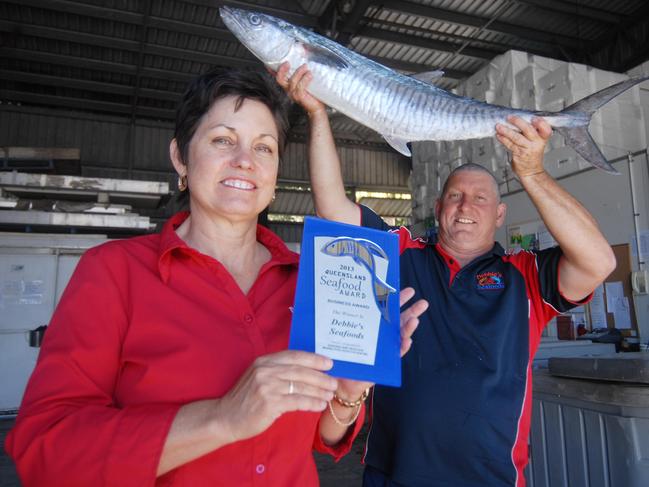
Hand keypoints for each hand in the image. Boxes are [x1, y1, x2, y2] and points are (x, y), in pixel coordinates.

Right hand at [215, 350, 336, 442]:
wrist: (225, 417)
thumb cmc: (246, 399)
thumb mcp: (259, 377)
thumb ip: (277, 371)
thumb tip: (307, 371)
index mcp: (264, 361)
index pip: (294, 356)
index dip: (313, 358)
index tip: (329, 362)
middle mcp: (265, 370)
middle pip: (300, 371)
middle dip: (320, 376)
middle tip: (334, 382)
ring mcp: (266, 386)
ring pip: (300, 386)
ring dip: (318, 391)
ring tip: (330, 395)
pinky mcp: (268, 403)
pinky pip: (297, 401)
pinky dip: (311, 403)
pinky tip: (319, 405)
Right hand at [274, 62, 325, 117]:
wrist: (318, 106)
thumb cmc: (313, 92)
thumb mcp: (307, 77)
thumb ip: (304, 66)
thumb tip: (304, 49)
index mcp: (289, 84)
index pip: (278, 76)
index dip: (272, 69)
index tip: (269, 62)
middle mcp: (289, 89)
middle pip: (280, 79)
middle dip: (282, 70)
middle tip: (287, 63)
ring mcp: (294, 94)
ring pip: (292, 82)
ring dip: (298, 73)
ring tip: (306, 67)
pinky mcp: (301, 97)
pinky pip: (300, 88)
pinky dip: (305, 79)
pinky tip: (310, 75)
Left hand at [334, 287, 428, 401]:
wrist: (343, 378)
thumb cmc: (343, 354)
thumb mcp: (343, 333)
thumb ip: (345, 318)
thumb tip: (339, 297)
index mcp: (375, 324)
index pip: (389, 309)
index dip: (399, 300)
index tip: (408, 290)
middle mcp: (384, 334)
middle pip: (401, 320)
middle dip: (412, 311)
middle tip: (423, 303)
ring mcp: (387, 347)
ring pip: (402, 335)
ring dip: (409, 327)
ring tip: (415, 320)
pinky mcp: (386, 362)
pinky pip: (397, 353)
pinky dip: (402, 347)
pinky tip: (407, 340)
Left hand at [495, 116, 551, 177]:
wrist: (531, 171)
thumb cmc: (532, 153)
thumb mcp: (537, 141)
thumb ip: (531, 130)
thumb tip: (516, 118)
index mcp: (543, 138)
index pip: (546, 129)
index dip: (541, 123)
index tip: (534, 118)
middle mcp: (536, 143)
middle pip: (529, 130)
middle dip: (518, 122)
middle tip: (509, 117)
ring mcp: (528, 149)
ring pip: (516, 137)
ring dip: (506, 131)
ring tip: (498, 126)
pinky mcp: (519, 154)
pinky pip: (510, 145)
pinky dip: (503, 139)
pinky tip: (499, 135)